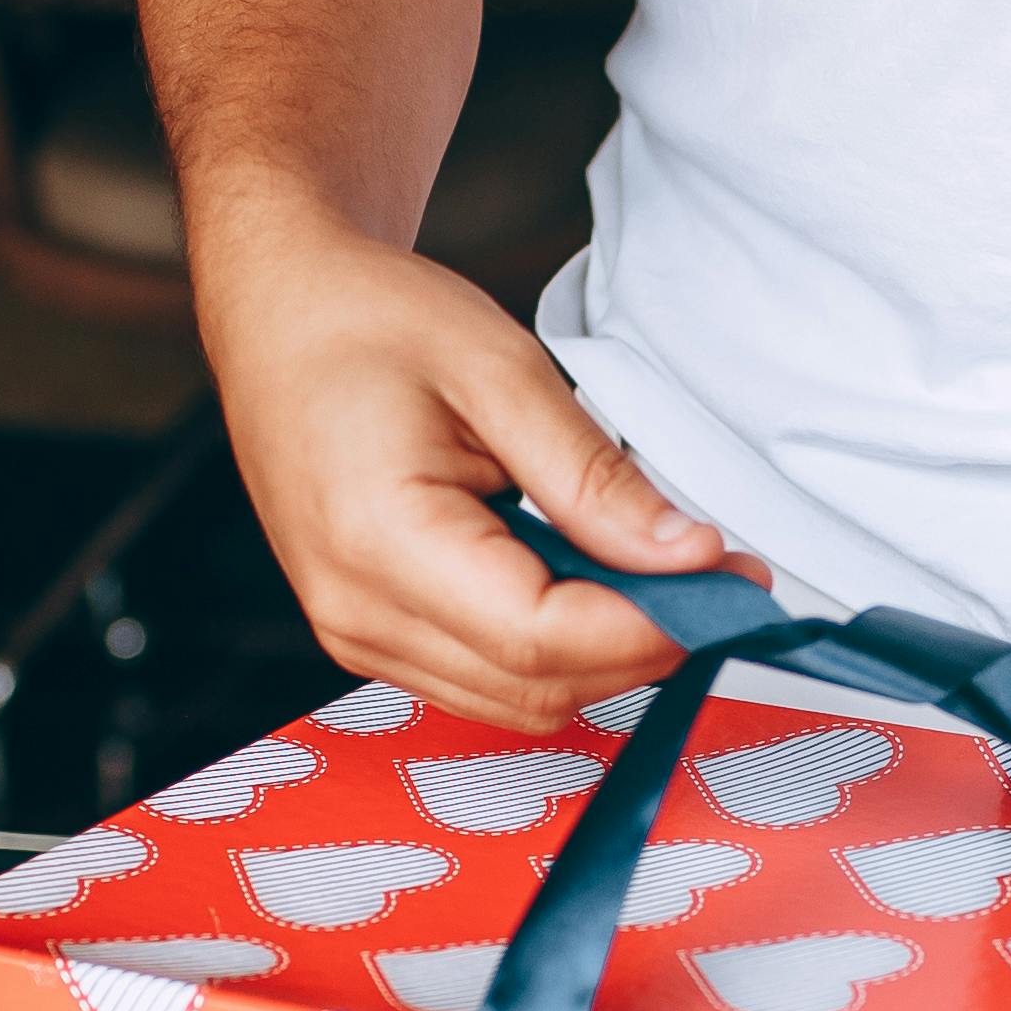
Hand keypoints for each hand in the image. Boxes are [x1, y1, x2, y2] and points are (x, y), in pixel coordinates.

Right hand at [195, 194, 748, 729]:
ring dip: (604, 654)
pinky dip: (555, 649)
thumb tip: (686, 554)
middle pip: (535, 686)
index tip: (732, 579)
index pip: (541, 637)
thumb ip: (594, 476)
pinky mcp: (370, 632)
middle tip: (721, 573)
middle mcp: (355, 610)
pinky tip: (591, 581)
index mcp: (378, 540)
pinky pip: (483, 679)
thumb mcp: (500, 370)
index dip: (653, 623)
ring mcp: (355, 633)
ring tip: (663, 572)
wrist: (278, 310)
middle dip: (645, 644)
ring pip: (516, 700)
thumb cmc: (368, 321)